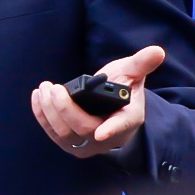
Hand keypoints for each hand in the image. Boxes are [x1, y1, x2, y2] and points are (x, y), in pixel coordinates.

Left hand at [31, 44, 164, 159]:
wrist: (110, 106)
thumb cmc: (121, 89)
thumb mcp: (132, 73)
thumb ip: (141, 63)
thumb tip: (157, 51)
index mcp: (128, 120)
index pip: (120, 126)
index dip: (111, 130)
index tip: (101, 133)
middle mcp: (108, 137)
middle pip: (82, 128)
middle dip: (64, 108)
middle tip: (53, 88)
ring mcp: (88, 143)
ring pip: (64, 134)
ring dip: (49, 111)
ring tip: (44, 88)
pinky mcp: (70, 143)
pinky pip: (53, 133)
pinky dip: (42, 116)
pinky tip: (38, 98)